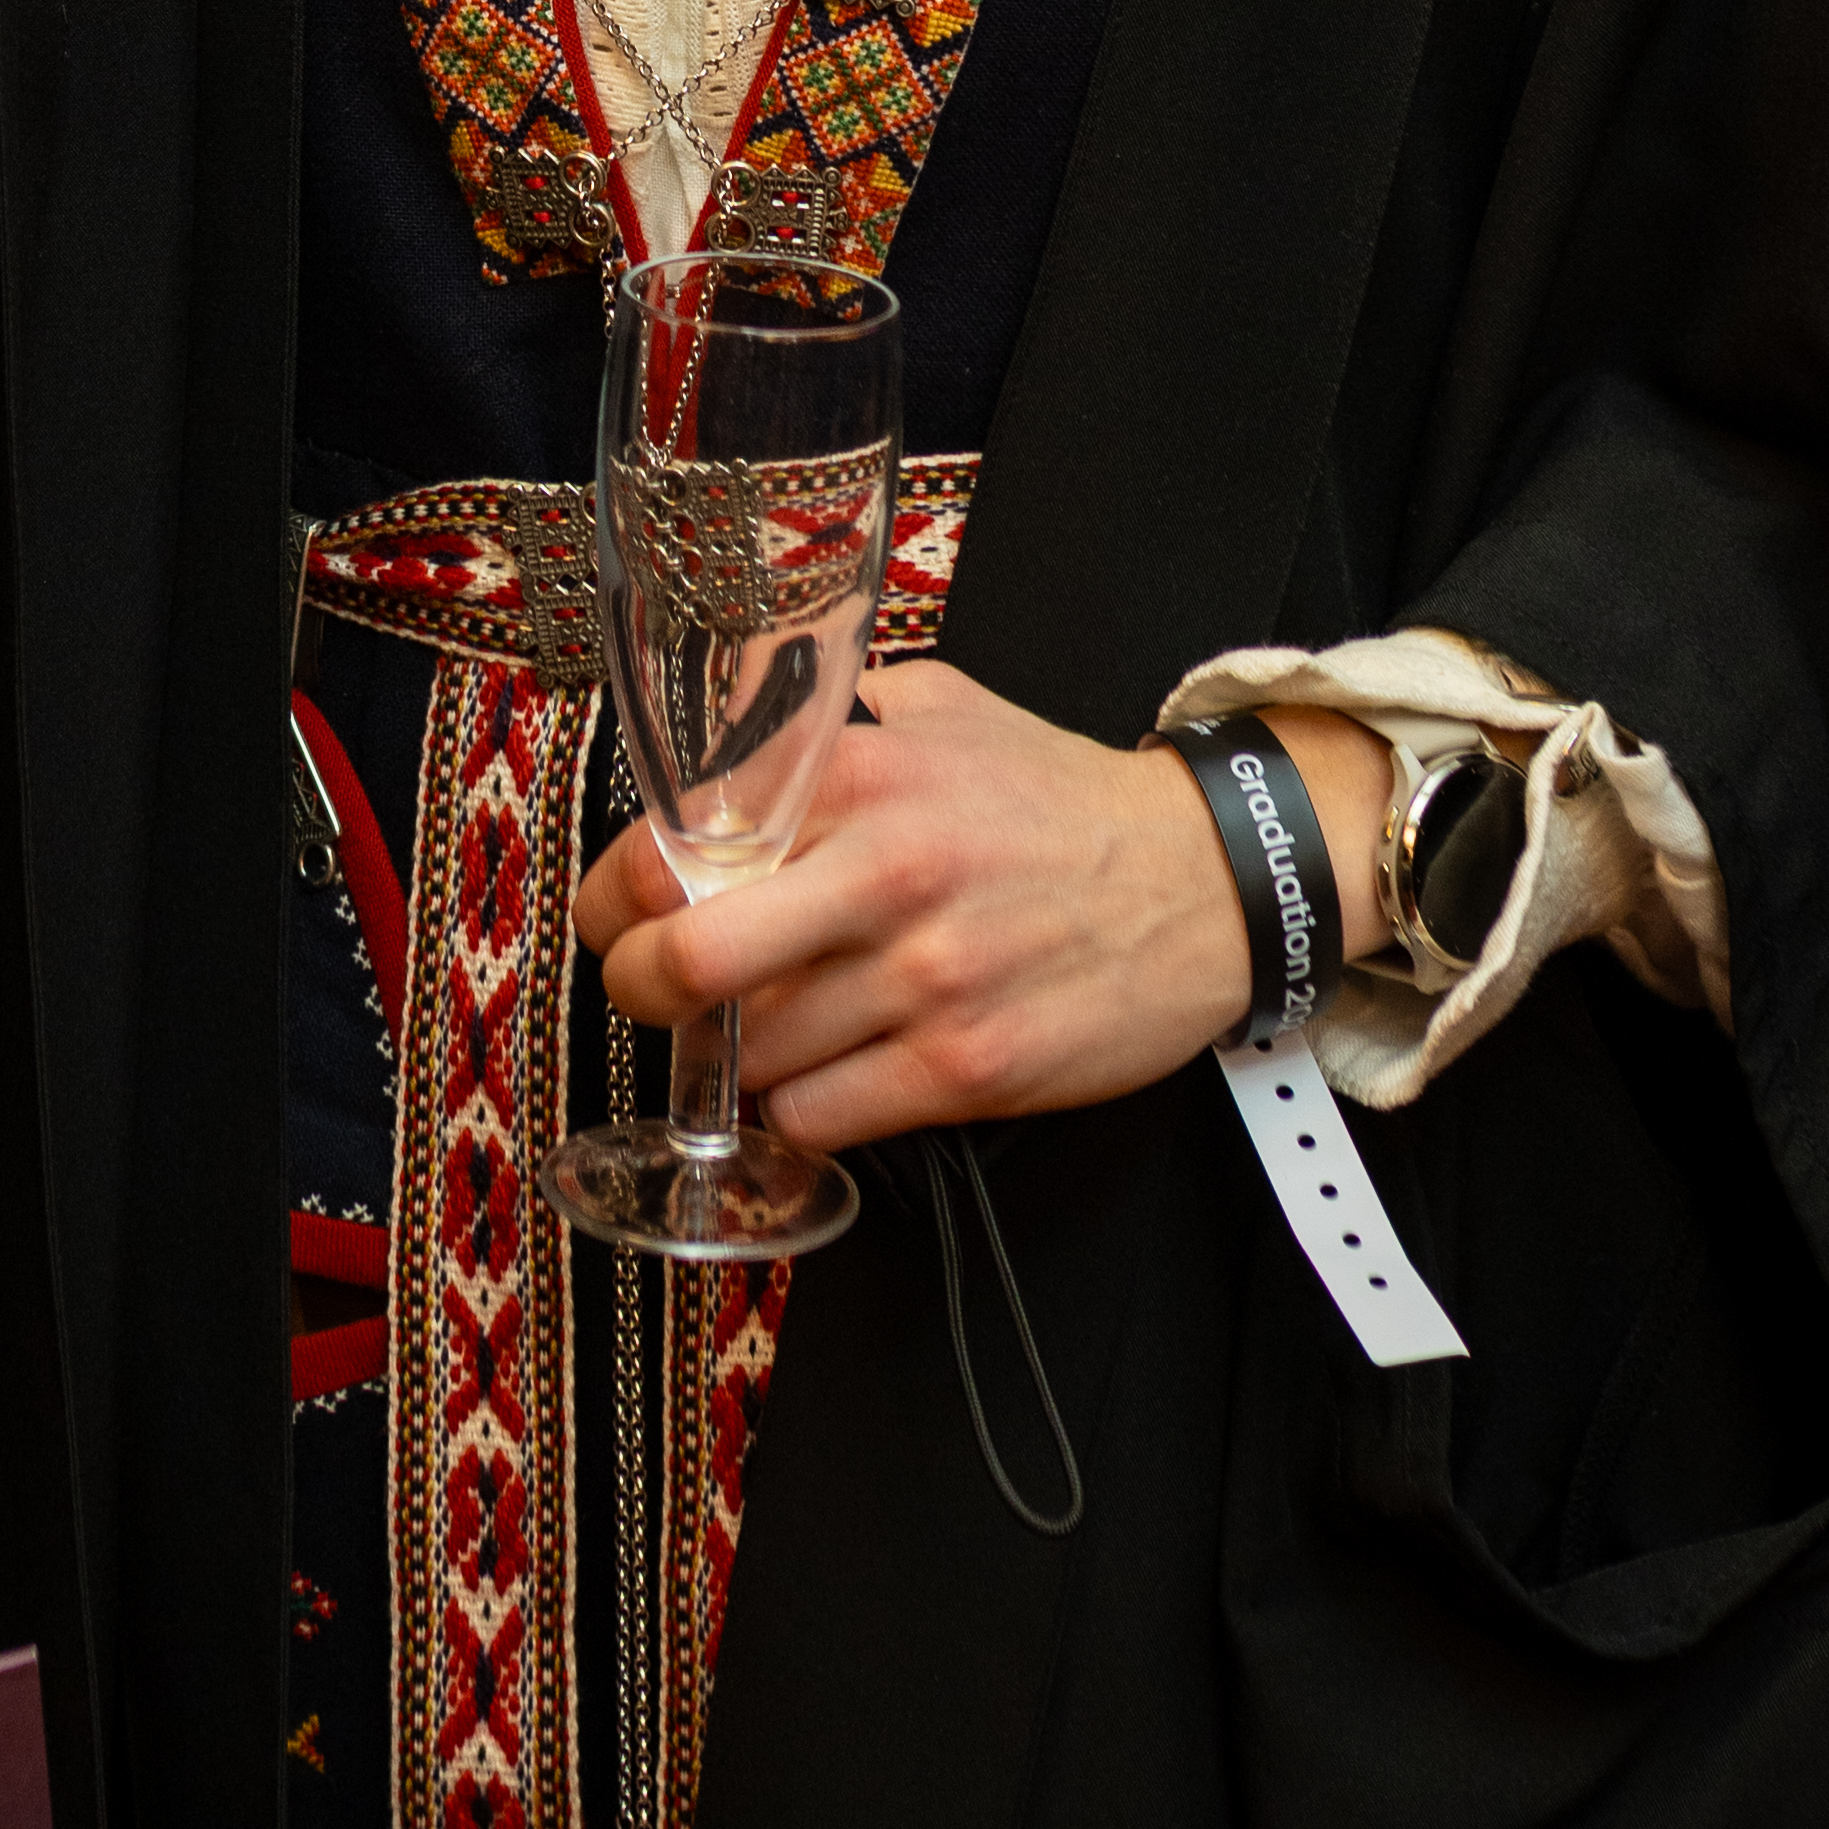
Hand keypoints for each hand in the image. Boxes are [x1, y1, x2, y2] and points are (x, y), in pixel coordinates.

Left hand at [575, 663, 1396, 1154]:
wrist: (1212, 879)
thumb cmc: (1061, 802)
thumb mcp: (946, 714)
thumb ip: (838, 719)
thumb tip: (736, 742)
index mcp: (862, 773)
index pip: (672, 842)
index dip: (616, 895)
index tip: (616, 916)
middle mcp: (885, 870)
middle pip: (686, 959)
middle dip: (639, 988)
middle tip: (650, 992)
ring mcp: (927, 976)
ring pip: (752, 1052)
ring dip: (740, 1053)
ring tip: (772, 1029)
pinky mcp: (968, 1066)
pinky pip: (823, 1114)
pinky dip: (804, 1109)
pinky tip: (829, 1079)